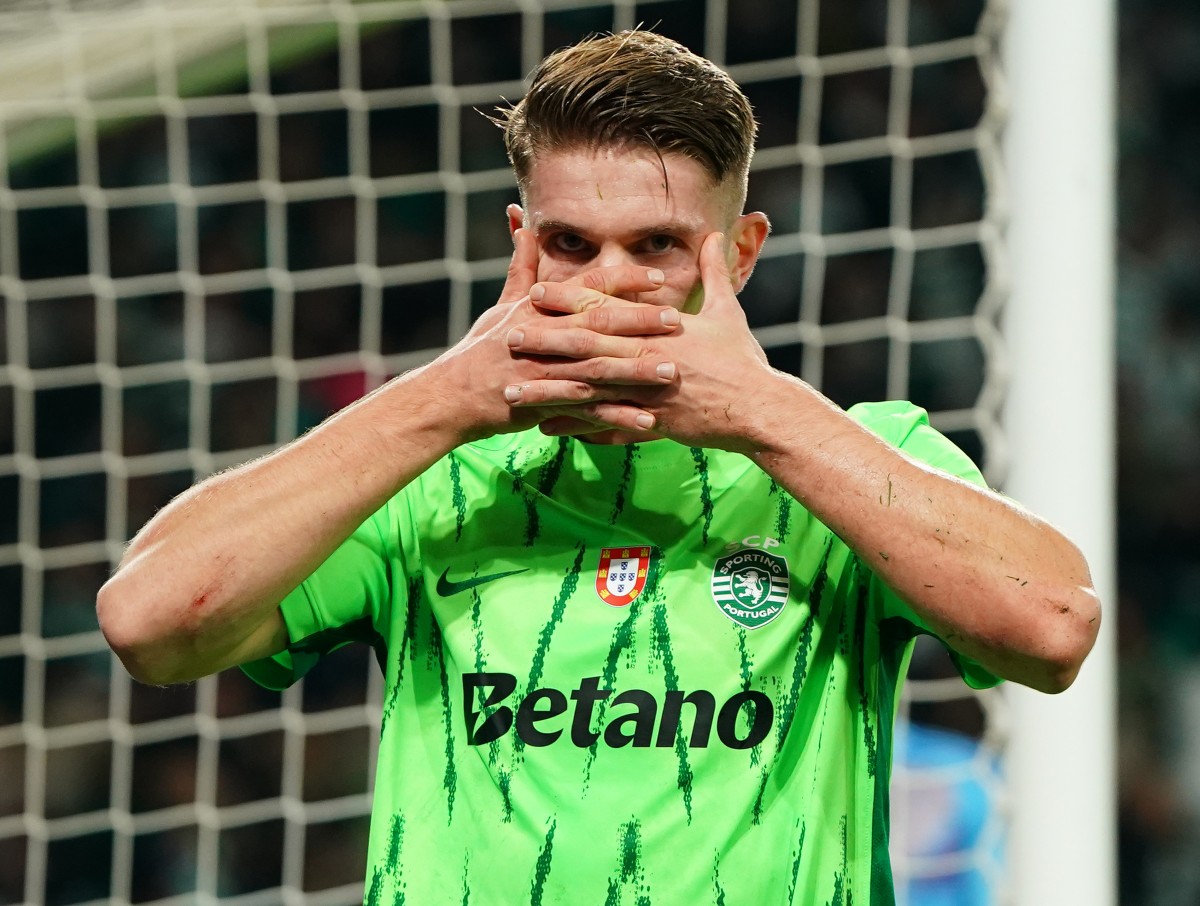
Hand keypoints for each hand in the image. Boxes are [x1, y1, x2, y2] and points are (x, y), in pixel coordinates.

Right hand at [431, 230, 682, 441]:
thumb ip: (522, 268)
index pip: (588, 287)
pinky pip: (588, 412)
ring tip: (671, 373)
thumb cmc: (481, 350)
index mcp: (541, 309)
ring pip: (599, 369)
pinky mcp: (545, 403)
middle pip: (599, 324)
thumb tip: (522, 224)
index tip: (658, 276)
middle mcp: (546, 336)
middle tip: (677, 321)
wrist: (453, 396)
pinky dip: (618, 417)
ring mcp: (546, 371)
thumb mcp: (502, 306)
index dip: (624, 280)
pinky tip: (648, 421)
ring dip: (637, 372)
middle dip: (640, 322)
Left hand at [503, 232, 786, 451]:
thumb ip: (714, 273)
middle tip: (507, 337)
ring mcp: (648, 393)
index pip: (606, 309)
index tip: (534, 292)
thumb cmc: (743, 360)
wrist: (760, 409)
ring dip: (548, 391)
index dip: (568, 299)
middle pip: (587, 347)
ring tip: (514, 394)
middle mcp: (649, 358)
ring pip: (588, 391)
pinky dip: (576, 429)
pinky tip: (547, 430)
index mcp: (661, 328)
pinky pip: (606, 427)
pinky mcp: (653, 424)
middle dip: (545, 342)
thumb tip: (714, 234)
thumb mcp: (729, 311)